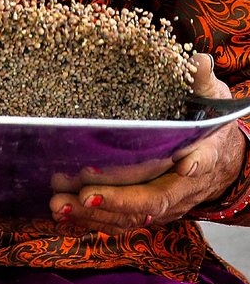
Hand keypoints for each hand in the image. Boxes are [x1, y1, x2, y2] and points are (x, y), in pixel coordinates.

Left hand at [50, 54, 246, 233]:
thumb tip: (200, 61)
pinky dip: (92, 223)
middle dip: (118, 200)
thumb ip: (203, 82)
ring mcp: (164, 203)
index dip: (190, 165)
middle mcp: (182, 187)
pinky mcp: (146, 209)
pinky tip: (64, 214)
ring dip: (96, 216)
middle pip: (153, 200)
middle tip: (85, 194)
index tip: (181, 164)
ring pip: (132, 217)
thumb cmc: (209, 124)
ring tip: (62, 205)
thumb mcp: (211, 98)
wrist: (221, 159)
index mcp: (203, 155)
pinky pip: (120, 222)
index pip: (199, 163)